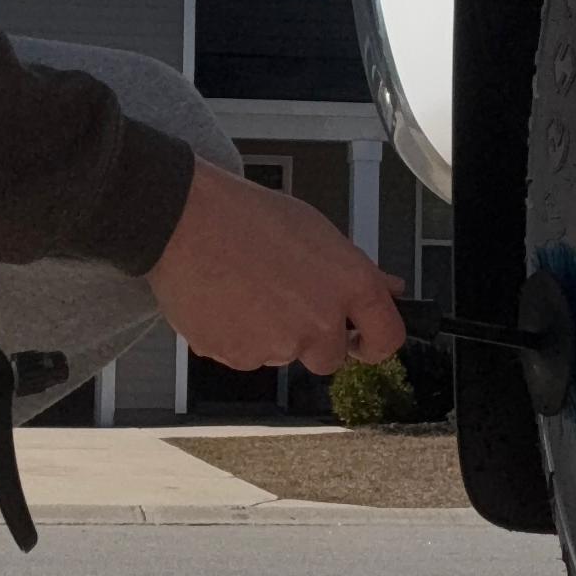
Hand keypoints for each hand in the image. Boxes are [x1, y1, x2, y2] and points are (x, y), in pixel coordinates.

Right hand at [147, 160, 407, 373]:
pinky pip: (245, 356)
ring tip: (244, 289)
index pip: (386, 338)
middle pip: (329, 358)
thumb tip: (389, 288)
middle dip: (312, 340)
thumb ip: (355, 270)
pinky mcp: (238, 358)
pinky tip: (223, 301)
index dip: (374, 343)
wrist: (186, 222)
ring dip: (270, 334)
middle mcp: (320, 323)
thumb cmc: (250, 217)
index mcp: (349, 286)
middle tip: (284, 304)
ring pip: (282, 354)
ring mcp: (278, 346)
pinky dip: (236, 337)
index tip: (361, 341)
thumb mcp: (317, 231)